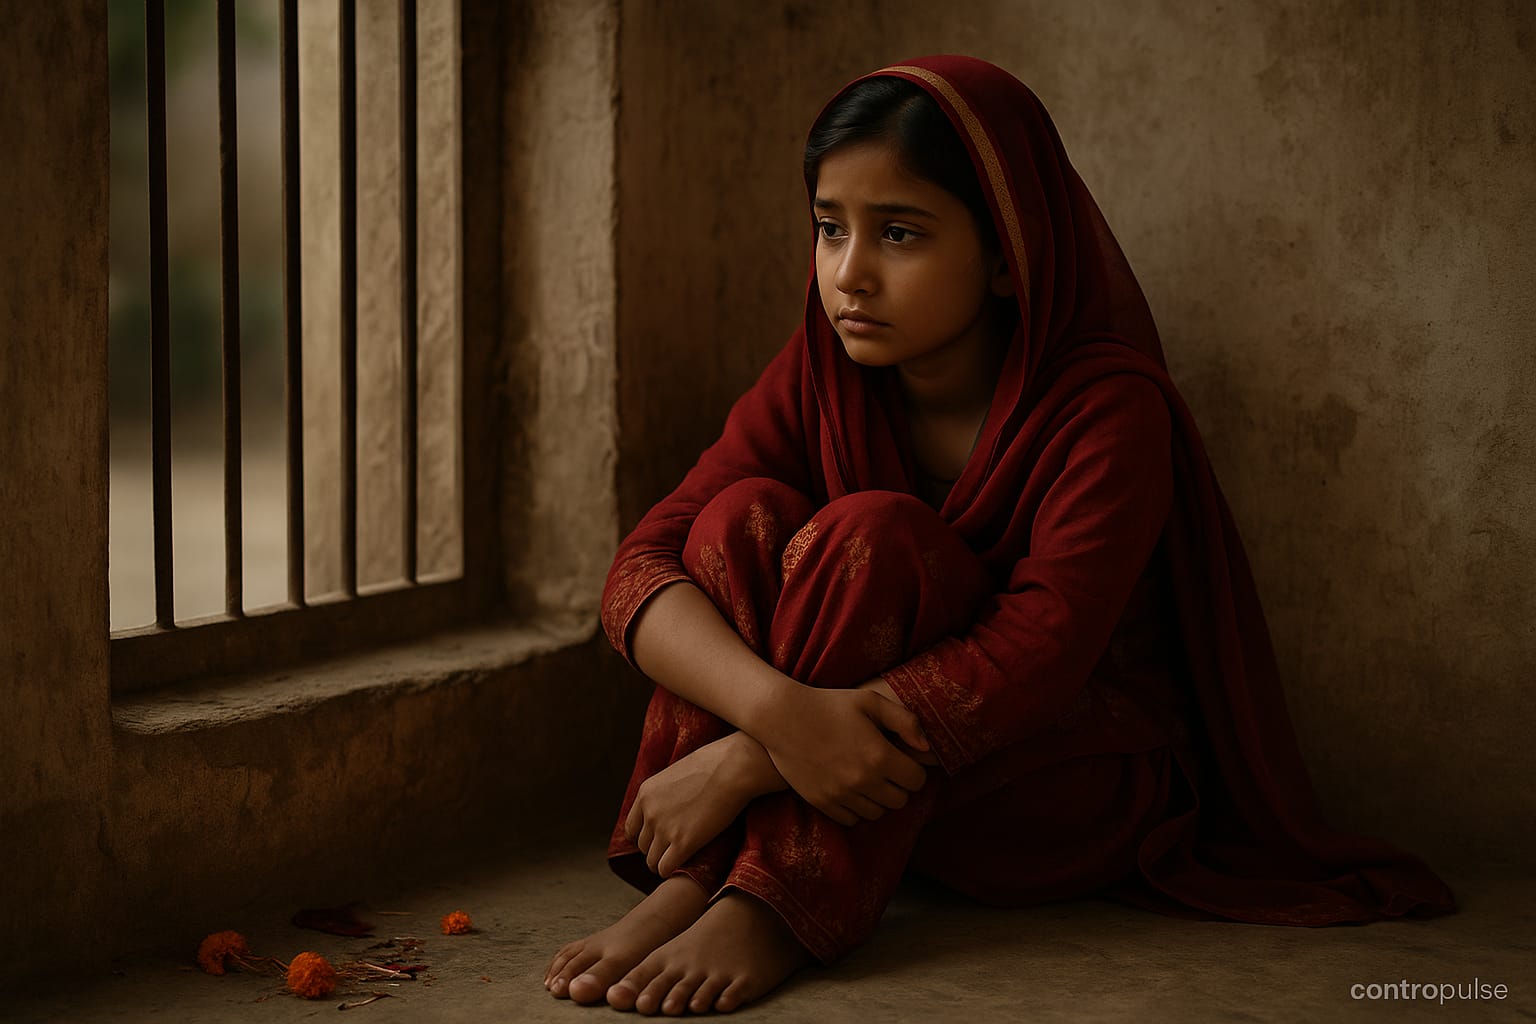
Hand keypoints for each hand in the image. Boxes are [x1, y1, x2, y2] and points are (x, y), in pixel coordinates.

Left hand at [624, 734, 778, 877]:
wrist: (733, 768)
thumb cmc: (715, 764)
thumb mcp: (677, 773)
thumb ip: (666, 793)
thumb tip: (670, 806)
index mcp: (646, 793)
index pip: (632, 828)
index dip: (646, 836)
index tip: (659, 839)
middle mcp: (650, 812)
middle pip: (643, 846)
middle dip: (657, 849)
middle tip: (674, 849)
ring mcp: (664, 828)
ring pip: (652, 860)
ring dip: (664, 862)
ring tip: (680, 859)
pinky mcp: (683, 843)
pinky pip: (665, 868)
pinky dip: (672, 870)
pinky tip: (684, 865)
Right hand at [753, 683, 932, 825]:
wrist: (782, 717)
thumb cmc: (829, 704)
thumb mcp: (870, 702)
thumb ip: (905, 722)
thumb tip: (927, 747)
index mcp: (879, 756)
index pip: (916, 781)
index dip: (914, 770)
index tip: (904, 761)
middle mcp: (863, 781)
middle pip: (900, 800)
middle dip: (899, 786)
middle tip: (887, 770)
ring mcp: (841, 795)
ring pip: (877, 813)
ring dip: (878, 799)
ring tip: (869, 780)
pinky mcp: (822, 802)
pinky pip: (852, 820)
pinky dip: (856, 809)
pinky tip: (851, 789)